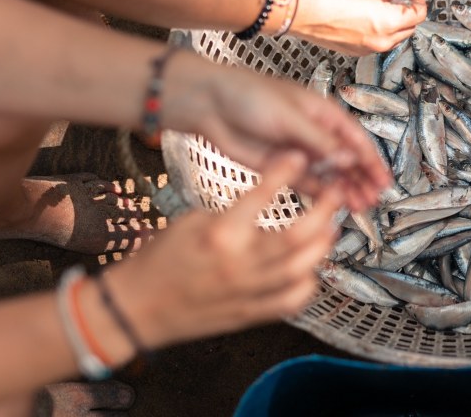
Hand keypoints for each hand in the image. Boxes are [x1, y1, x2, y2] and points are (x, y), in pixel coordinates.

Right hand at [105, 154, 341, 348]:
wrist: (137, 307)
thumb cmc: (159, 262)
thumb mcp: (191, 220)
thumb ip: (234, 211)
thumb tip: (267, 196)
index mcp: (221, 235)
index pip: (262, 197)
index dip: (285, 173)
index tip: (299, 158)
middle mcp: (239, 264)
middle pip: (298, 236)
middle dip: (324, 211)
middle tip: (333, 194)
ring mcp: (249, 292)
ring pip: (303, 267)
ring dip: (323, 244)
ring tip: (330, 226)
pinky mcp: (251, 313)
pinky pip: (293, 300)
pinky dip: (309, 282)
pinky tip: (310, 267)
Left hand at [164, 56, 390, 211]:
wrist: (210, 105)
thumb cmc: (250, 96)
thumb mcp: (291, 117)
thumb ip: (321, 141)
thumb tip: (349, 159)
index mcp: (323, 114)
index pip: (356, 140)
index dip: (372, 161)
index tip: (384, 180)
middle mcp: (315, 133)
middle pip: (347, 160)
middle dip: (362, 179)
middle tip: (373, 200)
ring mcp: (299, 152)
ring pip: (330, 174)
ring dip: (345, 189)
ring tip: (358, 207)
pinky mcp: (282, 167)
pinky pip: (308, 183)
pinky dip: (322, 194)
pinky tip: (333, 204)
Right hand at [291, 0, 426, 54]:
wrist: (302, 12)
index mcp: (388, 24)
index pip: (417, 15)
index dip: (418, 1)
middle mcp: (382, 41)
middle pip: (409, 29)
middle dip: (408, 13)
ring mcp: (368, 49)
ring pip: (394, 38)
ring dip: (395, 24)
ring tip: (383, 7)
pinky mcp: (356, 52)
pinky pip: (377, 43)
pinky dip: (381, 32)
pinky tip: (369, 18)